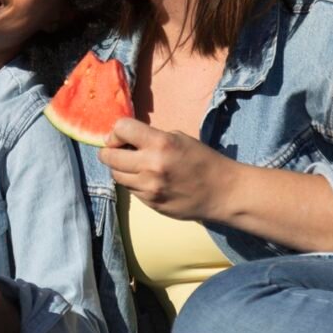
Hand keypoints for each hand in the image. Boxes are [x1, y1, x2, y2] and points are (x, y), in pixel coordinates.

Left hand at [98, 117, 238, 221]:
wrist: (223, 192)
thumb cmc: (202, 160)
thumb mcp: (178, 138)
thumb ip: (150, 137)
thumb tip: (122, 140)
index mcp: (161, 143)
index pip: (121, 128)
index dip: (117, 131)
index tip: (121, 136)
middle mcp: (151, 166)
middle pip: (109, 156)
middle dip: (109, 151)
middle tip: (116, 150)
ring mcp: (149, 187)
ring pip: (116, 175)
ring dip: (120, 168)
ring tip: (133, 165)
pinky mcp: (150, 203)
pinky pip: (130, 190)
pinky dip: (133, 183)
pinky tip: (147, 180)